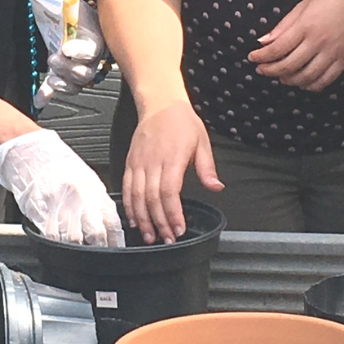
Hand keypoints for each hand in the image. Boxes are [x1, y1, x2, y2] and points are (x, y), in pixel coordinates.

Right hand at [0, 128, 124, 245]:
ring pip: (74, 239)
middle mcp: (78, 197)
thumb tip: (108, 220)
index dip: (116, 240)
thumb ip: (97, 197)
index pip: (111, 222)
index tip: (115, 249)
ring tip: (76, 249)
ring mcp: (59, 205)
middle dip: (98, 248)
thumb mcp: (84, 175)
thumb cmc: (55, 161)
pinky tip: (57, 240)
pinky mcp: (41, 211)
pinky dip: (56, 242)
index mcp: (92, 188)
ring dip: (76, 248)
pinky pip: (52, 236)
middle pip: (96, 235)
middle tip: (96, 253)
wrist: (28, 150)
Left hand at [34, 0, 105, 106]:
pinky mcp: (67, 75)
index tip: (66, 48)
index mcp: (95, 39)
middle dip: (67, 68)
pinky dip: (48, 94)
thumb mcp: (72, 3)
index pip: (92, 50)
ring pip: (76, 85)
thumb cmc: (76, 11)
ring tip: (51, 76)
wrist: (78, 19)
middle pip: (84, 73)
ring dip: (61, 82)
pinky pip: (60, 88)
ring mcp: (80, 69)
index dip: (80, 51)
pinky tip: (39, 99)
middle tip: (54, 58)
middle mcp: (92, 58)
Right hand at [123, 99, 221, 245]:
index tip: (178, 229)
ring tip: (149, 236)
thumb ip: (207, 167)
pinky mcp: (130, 161)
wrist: (159, 103)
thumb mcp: (202, 141)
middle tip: (166, 240)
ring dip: (142, 218)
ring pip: (137, 195)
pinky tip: (134, 218)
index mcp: (172, 158)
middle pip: (152, 198)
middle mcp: (152, 161)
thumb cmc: (181, 122)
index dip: (172, 213)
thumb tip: (216, 187)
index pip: (169, 191)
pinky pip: (127, 186)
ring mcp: (139, 162)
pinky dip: (129, 204)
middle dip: (159, 222)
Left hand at [247, 0, 343, 91]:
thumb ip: (283, 26)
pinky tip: (303, 82)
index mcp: (305, 26)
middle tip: (262, 70)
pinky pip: (326, 80)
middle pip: (289, 65)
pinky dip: (312, 85)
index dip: (262, 57)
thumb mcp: (302, 6)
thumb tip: (263, 42)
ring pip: (306, 76)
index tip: (252, 58)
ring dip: (290, 80)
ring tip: (281, 77)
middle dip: (271, 71)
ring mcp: (333, 53)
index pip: (278, 48)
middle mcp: (318, 42)